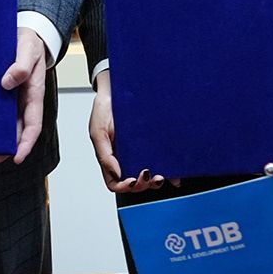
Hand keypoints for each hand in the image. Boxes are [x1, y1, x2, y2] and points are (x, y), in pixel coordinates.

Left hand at [0, 28, 48, 164]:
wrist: (26, 33)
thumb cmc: (29, 42)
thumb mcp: (27, 50)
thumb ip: (21, 65)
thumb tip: (8, 82)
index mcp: (34, 94)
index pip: (33, 125)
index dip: (25, 143)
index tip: (17, 157)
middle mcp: (25, 101)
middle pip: (18, 131)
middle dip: (6, 148)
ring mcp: (15, 99)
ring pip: (8, 125)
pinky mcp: (4, 94)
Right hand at [87, 70, 169, 193]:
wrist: (118, 87)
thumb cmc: (103, 108)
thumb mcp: (97, 131)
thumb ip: (104, 154)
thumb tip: (117, 173)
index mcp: (111, 158)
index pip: (115, 182)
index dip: (124, 186)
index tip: (131, 181)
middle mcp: (126, 157)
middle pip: (134, 182)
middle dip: (142, 184)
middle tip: (149, 175)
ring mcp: (140, 151)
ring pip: (149, 175)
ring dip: (155, 181)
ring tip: (161, 176)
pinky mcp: (152, 143)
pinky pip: (162, 159)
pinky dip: (170, 170)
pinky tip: (174, 173)